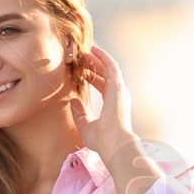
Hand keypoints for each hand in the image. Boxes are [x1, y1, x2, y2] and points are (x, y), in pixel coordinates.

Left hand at [71, 45, 167, 193]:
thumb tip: (72, 101)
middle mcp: (119, 96)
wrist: (113, 143)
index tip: (83, 71)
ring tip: (87, 50)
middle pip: (106, 75)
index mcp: (113, 105)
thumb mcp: (86, 126)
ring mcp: (120, 90)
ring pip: (109, 68)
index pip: (103, 86)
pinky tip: (94, 50)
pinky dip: (103, 57)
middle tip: (83, 56)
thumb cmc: (102, 140)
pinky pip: (111, 66)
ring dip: (98, 58)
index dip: (93, 77)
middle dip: (95, 65)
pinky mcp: (118, 86)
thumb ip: (80, 114)